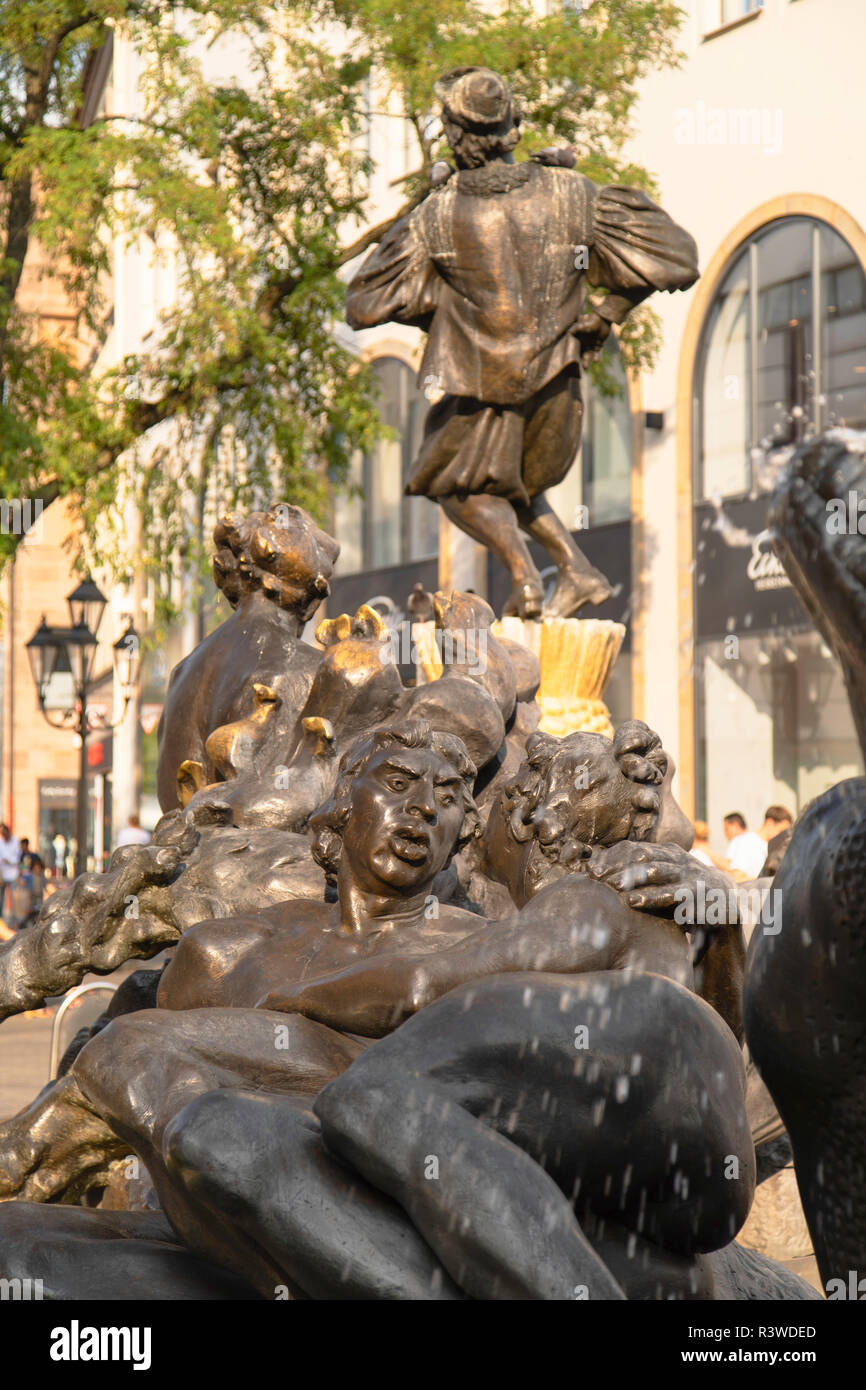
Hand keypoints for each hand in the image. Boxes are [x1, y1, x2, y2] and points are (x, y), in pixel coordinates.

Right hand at [574, 310, 611, 365]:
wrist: (604, 319)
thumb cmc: (593, 320)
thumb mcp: (586, 324)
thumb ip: (580, 328)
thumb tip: (573, 330)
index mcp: (578, 338)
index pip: (573, 347)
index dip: (571, 353)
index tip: (569, 360)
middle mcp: (583, 343)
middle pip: (580, 353)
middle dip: (578, 360)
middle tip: (575, 367)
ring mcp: (591, 345)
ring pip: (588, 355)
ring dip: (587, 361)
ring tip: (585, 367)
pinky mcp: (598, 346)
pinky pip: (597, 353)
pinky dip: (596, 357)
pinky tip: (596, 361)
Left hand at [584, 842, 738, 924]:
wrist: (724, 906)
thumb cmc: (683, 893)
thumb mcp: (664, 878)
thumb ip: (640, 873)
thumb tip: (599, 871)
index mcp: (668, 852)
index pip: (635, 849)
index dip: (612, 858)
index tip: (591, 870)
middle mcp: (678, 859)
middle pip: (643, 857)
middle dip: (619, 867)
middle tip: (598, 878)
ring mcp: (689, 875)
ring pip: (658, 871)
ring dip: (634, 879)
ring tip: (615, 888)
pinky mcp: (698, 894)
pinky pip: (673, 894)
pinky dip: (653, 897)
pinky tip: (635, 901)